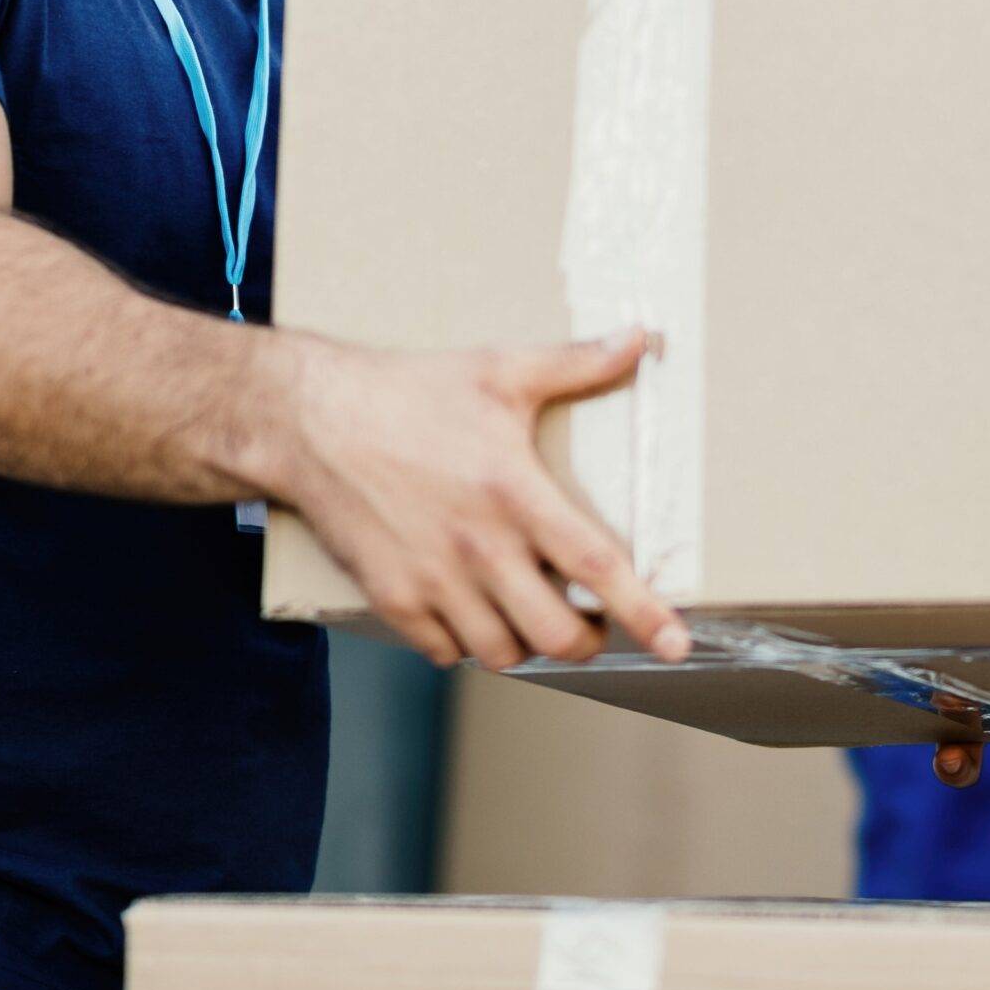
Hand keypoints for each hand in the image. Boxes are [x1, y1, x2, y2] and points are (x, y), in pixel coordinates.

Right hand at [275, 325, 691, 674]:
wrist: (312, 418)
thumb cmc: (411, 391)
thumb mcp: (499, 369)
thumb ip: (576, 364)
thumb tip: (641, 337)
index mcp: (514, 491)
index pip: (595, 566)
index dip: (642, 612)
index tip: (677, 645)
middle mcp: (478, 545)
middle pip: (554, 633)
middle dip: (584, 640)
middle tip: (587, 623)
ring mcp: (432, 579)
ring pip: (502, 652)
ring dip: (526, 644)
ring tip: (531, 616)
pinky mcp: (392, 597)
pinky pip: (444, 652)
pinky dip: (466, 644)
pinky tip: (471, 612)